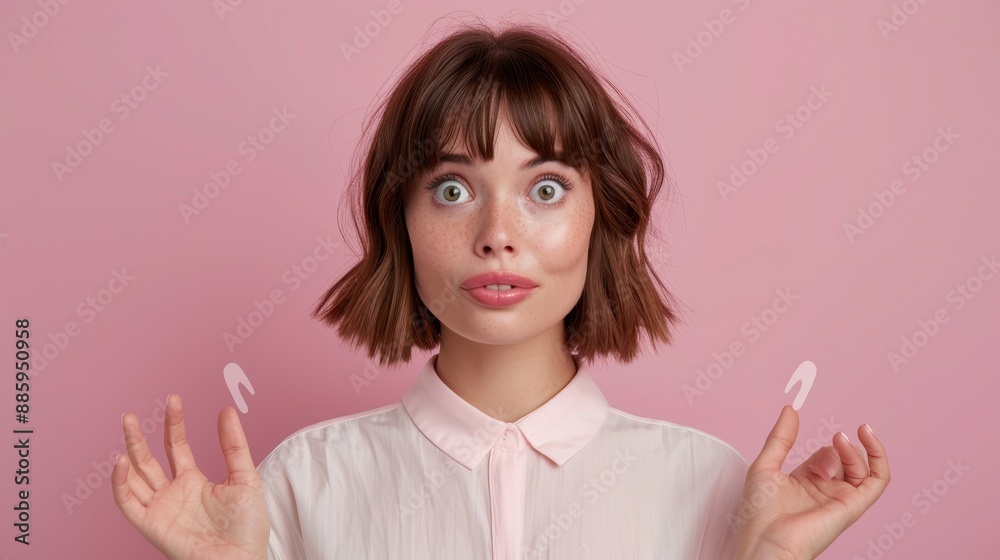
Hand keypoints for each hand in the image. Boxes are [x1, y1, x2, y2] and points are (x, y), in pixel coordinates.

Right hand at [112, 394, 270, 559]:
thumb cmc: (247, 527)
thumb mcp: (245, 477)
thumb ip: (233, 445)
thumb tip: (226, 411)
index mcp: (193, 482)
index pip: (176, 447)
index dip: (173, 423)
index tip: (173, 399)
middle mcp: (172, 493)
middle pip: (148, 460)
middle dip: (138, 436)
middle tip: (130, 414)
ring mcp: (160, 509)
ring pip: (134, 477)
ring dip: (128, 451)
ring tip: (127, 423)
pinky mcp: (152, 525)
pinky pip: (129, 504)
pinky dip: (121, 483)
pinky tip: (121, 461)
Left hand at [735, 405, 889, 559]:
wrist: (766, 539)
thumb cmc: (759, 512)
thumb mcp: (766, 464)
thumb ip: (781, 437)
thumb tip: (791, 409)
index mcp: (805, 484)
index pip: (824, 457)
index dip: (820, 447)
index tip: (807, 429)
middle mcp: (825, 492)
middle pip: (843, 461)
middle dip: (834, 449)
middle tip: (824, 445)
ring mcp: (840, 499)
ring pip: (861, 468)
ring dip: (853, 450)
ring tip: (838, 439)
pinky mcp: (853, 506)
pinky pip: (878, 480)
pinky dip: (878, 457)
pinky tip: (866, 435)